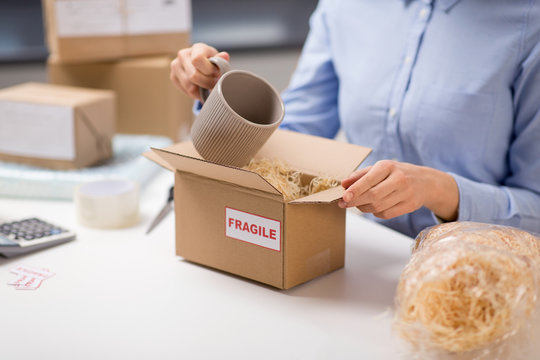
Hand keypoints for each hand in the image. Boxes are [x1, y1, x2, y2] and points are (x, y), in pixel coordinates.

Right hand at [170, 43, 229, 100]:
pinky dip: (194, 93)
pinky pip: (185, 90)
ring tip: (207, 87)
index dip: (208, 70)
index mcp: (197, 48)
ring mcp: (176, 65)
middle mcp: (183, 54)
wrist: (202, 67)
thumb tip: (225, 55)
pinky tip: (199, 88)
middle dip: (206, 83)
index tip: (216, 74)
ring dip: (201, 90)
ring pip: (189, 86)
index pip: (197, 60)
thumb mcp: (219, 61)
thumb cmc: (212, 64)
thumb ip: (221, 60)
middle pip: (193, 76)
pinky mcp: (173, 76)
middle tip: (213, 85)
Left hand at [338, 160, 458, 220]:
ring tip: (357, 204)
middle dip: (355, 201)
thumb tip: (343, 183)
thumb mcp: (379, 168)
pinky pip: (386, 214)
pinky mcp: (410, 206)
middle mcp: (399, 179)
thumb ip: (360, 175)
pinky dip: (375, 213)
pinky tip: (373, 207)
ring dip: (363, 208)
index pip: (369, 180)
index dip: (355, 190)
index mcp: (388, 166)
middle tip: (343, 204)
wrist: (426, 182)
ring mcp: (406, 193)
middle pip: (373, 196)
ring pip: (378, 207)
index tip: (344, 197)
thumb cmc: (396, 173)